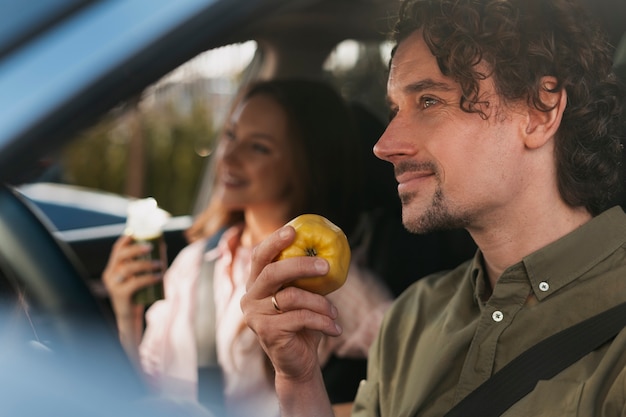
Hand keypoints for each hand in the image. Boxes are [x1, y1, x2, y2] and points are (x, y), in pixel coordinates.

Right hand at [102, 234, 162, 319]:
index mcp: (112, 269)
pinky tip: (159, 276)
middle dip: (136, 249)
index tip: (137, 232)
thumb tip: (162, 245)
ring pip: (128, 269)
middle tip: (151, 247)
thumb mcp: (137, 277)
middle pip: (121, 256)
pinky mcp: (120, 295)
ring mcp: (113, 286)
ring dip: (146, 264)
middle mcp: (109, 275)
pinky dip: (149, 278)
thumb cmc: (136, 294)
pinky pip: (135, 283)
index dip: (126, 240)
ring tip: (160, 264)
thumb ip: (144, 265)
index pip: (116, 250)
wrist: (129, 318)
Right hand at [241, 225, 341, 382]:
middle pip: (273, 272)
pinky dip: (322, 321)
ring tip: (334, 312)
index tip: (292, 230)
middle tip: (326, 266)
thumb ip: (304, 277)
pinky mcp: (267, 332)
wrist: (298, 362)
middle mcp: (250, 297)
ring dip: (320, 303)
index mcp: (256, 283)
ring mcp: (255, 315)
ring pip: (292, 297)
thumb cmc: (302, 324)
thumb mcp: (302, 295)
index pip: (259, 256)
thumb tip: (328, 251)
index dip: (274, 241)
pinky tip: (334, 328)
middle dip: (301, 265)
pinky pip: (300, 318)